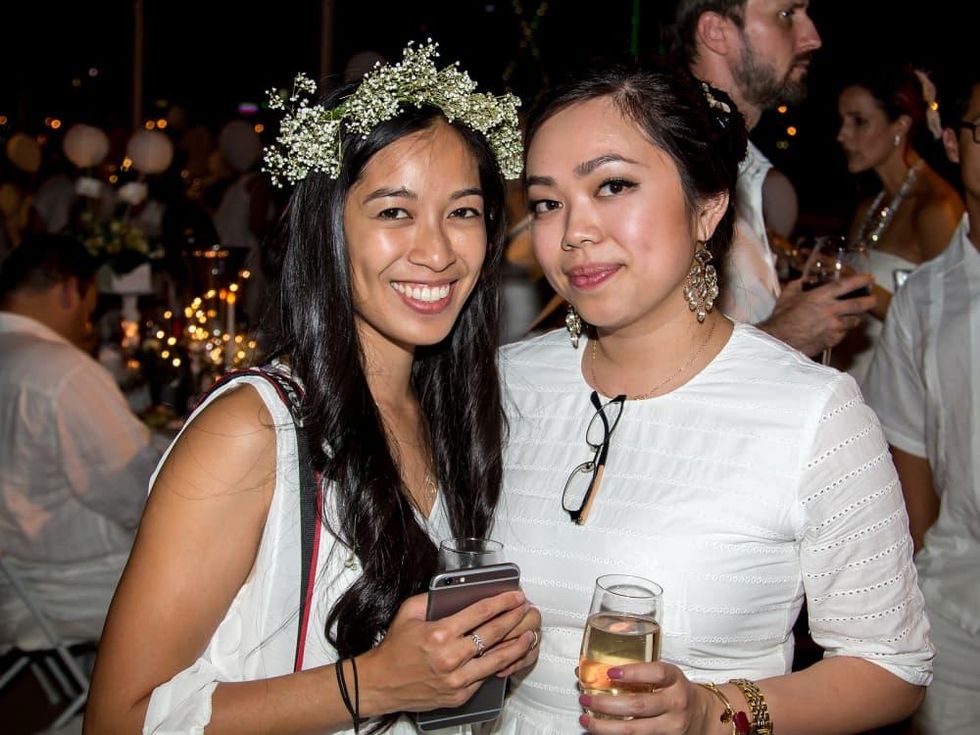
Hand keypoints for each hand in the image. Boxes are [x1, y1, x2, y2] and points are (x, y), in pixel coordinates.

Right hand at [357, 590, 532, 715]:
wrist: (380, 684)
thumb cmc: (394, 648)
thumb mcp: (408, 613)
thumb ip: (431, 597)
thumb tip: (453, 587)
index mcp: (439, 633)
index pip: (480, 613)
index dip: (502, 603)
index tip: (515, 596)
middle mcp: (450, 657)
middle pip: (493, 635)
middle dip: (513, 619)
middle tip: (525, 610)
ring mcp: (456, 679)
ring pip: (496, 660)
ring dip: (516, 646)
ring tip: (528, 634)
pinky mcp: (458, 695)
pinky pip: (484, 679)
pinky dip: (499, 666)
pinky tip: (509, 656)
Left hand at [578, 662, 713, 733]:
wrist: (704, 716)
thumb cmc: (676, 691)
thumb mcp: (666, 676)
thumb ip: (637, 672)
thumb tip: (590, 669)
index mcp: (675, 681)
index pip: (657, 673)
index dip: (633, 673)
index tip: (610, 672)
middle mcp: (676, 704)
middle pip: (639, 705)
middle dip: (606, 704)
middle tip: (585, 698)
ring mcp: (671, 728)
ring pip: (634, 730)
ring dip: (605, 727)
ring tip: (586, 719)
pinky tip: (601, 732)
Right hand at [761, 274, 876, 356]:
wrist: (781, 342)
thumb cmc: (782, 319)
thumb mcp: (787, 297)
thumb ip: (797, 286)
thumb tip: (801, 280)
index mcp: (821, 296)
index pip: (847, 285)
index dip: (861, 280)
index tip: (870, 278)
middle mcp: (832, 310)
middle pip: (859, 305)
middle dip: (870, 301)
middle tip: (873, 299)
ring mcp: (835, 326)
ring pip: (854, 321)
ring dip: (854, 318)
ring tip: (852, 317)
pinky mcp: (833, 340)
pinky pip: (843, 333)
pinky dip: (842, 330)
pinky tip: (836, 330)